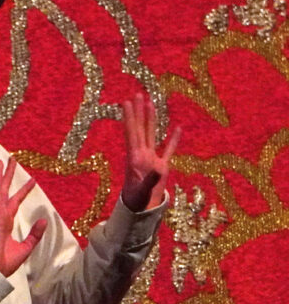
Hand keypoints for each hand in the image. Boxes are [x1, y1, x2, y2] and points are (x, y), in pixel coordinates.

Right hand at [0, 157, 46, 276]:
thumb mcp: (26, 247)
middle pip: (4, 191)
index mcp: (6, 222)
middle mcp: (1, 216)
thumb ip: (35, 234)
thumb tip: (44, 220)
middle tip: (8, 160)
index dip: (23, 190)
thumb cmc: (6, 262)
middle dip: (7, 176)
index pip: (15, 202)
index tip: (32, 180)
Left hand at [120, 94, 180, 211]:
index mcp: (136, 156)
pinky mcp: (162, 166)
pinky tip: (178, 128)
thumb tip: (159, 169)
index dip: (130, 117)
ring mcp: (152, 158)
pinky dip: (174, 139)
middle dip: (139, 111)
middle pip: (140, 128)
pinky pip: (169, 149)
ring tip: (151, 103)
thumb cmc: (139, 199)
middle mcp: (142, 153)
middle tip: (137, 94)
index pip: (132, 132)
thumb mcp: (144, 189)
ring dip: (152, 119)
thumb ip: (151, 179)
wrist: (141, 208)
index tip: (126, 101)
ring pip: (152, 133)